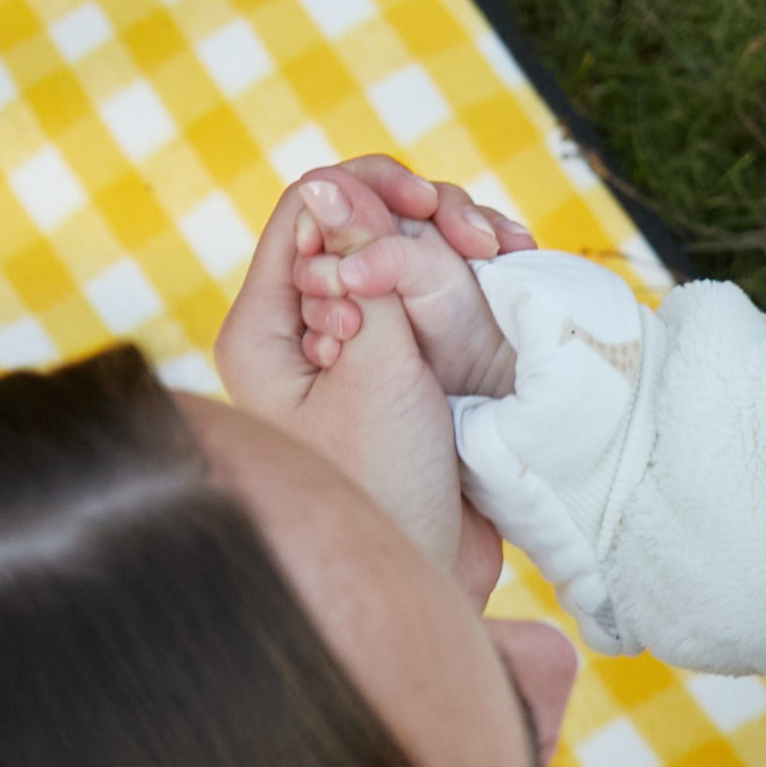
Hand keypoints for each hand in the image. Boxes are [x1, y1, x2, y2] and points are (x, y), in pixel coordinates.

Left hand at [213, 162, 517, 592]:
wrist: (423, 582)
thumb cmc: (386, 490)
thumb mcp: (379, 371)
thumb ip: (368, 274)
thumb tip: (337, 185)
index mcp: (263, 329)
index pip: (306, 211)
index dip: (368, 189)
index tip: (431, 205)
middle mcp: (296, 332)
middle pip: (351, 228)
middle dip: (418, 216)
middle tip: (479, 238)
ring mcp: (348, 351)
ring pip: (392, 259)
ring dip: (446, 247)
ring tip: (497, 253)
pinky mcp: (393, 373)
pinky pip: (423, 301)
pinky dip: (461, 283)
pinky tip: (502, 276)